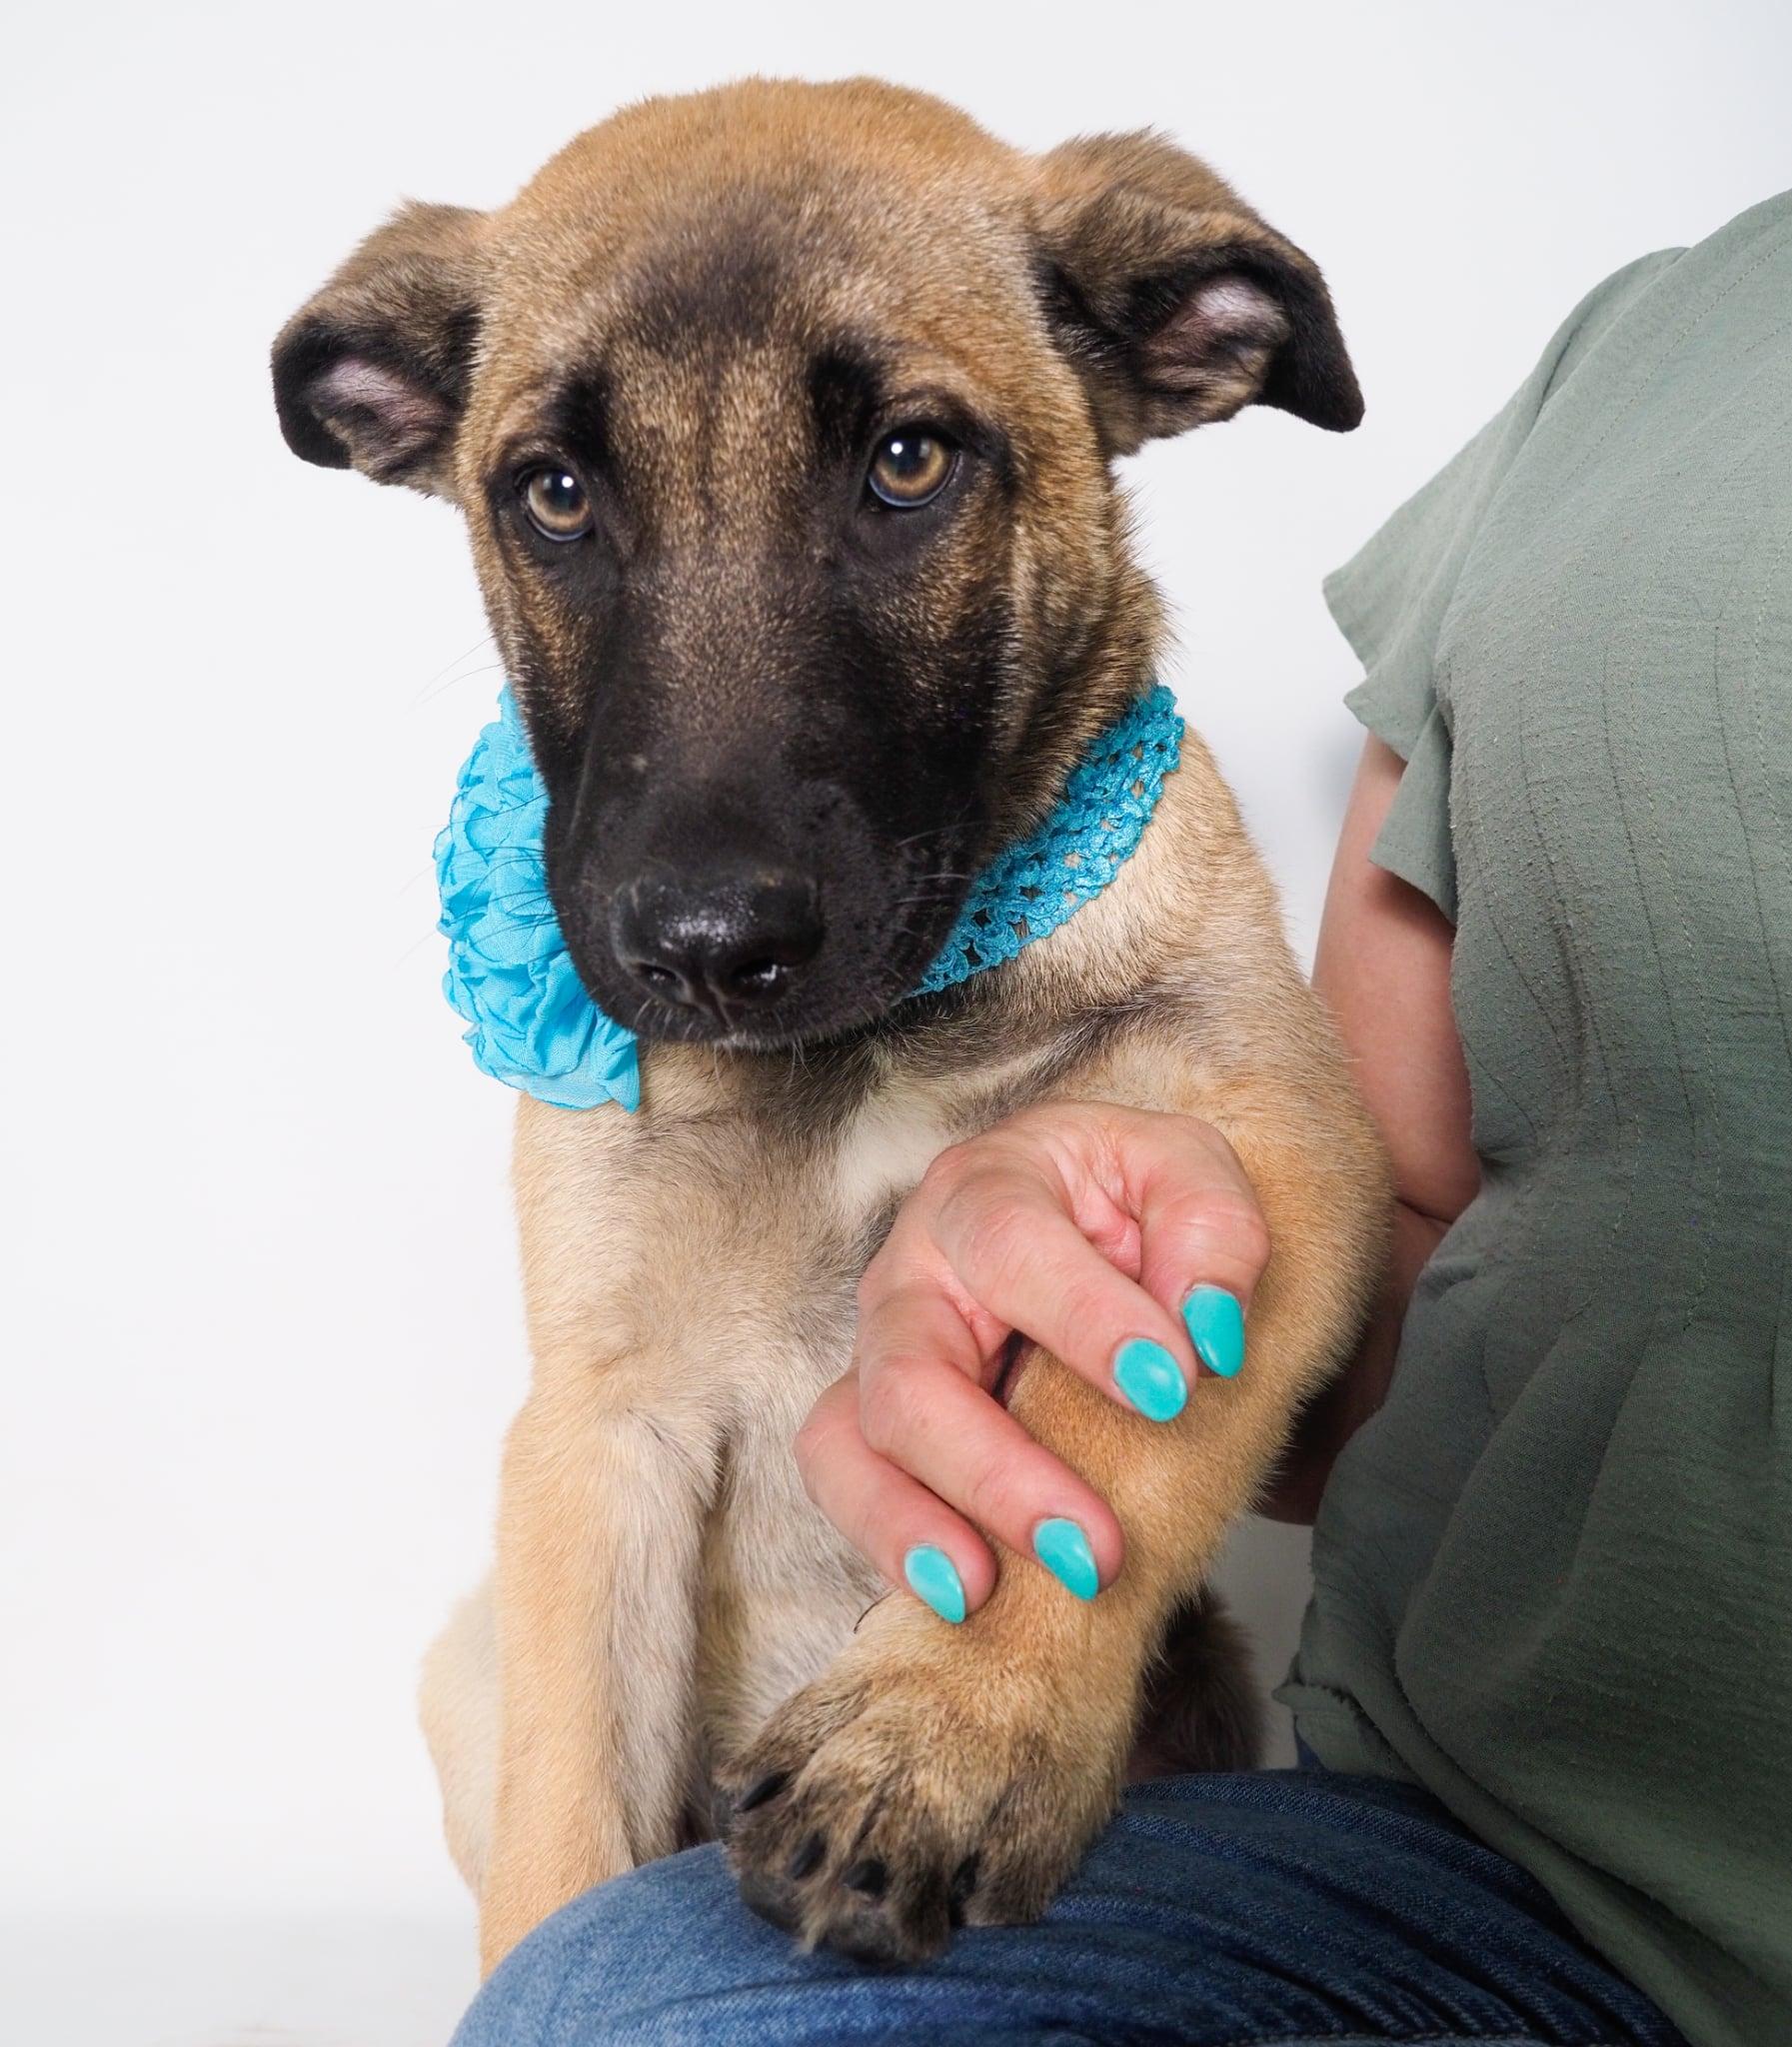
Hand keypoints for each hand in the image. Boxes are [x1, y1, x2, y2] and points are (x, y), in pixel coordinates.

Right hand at [795, 1102, 1270, 1618]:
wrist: (1106, 1226)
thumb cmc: (1136, 1202)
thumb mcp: (1192, 1177)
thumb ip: (1212, 1231)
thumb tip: (1208, 1326)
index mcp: (989, 1184)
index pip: (1012, 1244)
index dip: (1086, 1319)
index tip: (1170, 1388)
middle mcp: (913, 1266)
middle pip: (910, 1371)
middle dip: (996, 1471)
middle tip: (1094, 1549)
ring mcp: (882, 1348)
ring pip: (850, 1440)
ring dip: (913, 1525)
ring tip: (982, 1592)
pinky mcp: (876, 1423)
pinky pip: (846, 1484)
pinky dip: (889, 1542)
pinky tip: (961, 1596)